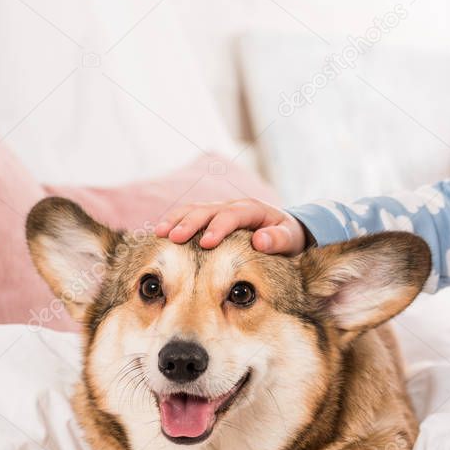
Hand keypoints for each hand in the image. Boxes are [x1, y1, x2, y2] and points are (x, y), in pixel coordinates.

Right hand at [154, 199, 309, 254]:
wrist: (282, 229)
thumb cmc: (287, 236)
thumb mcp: (291, 239)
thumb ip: (278, 240)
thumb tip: (260, 240)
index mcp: (252, 209)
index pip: (232, 215)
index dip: (218, 228)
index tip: (206, 243)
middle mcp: (232, 206)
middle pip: (207, 209)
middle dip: (189, 223)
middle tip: (174, 237)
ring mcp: (218, 210)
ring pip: (193, 209)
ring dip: (176, 220)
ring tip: (159, 232)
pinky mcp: (209, 218)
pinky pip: (189, 216)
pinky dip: (174, 222)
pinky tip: (160, 233)